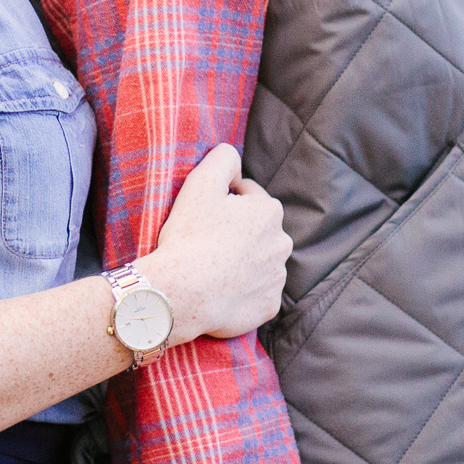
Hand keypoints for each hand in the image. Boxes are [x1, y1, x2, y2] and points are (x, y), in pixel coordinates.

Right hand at [137, 143, 291, 344]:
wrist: (181, 293)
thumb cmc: (190, 235)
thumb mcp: (201, 181)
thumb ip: (223, 157)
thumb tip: (234, 162)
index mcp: (269, 210)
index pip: (246, 195)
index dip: (222, 200)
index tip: (204, 214)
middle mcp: (282, 243)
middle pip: (255, 228)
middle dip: (237, 229)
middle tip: (207, 239)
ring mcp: (277, 278)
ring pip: (258, 260)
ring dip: (242, 259)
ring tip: (213, 265)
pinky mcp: (269, 306)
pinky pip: (257, 291)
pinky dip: (243, 289)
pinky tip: (221, 288)